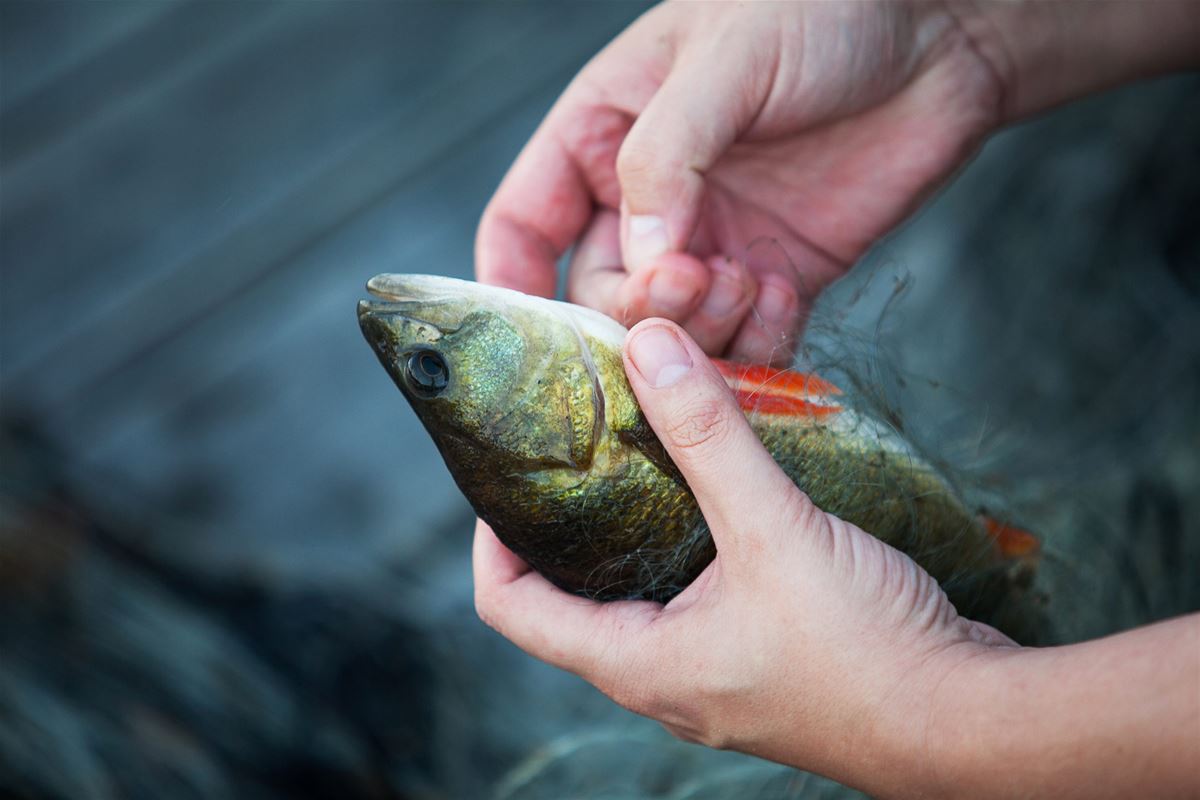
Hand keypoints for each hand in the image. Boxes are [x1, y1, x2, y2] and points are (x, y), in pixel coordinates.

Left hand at [473, 319, 1011, 796]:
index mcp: (636, 662)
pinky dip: (694, 539)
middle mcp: (662, 675)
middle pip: (571, 592)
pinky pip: (700, 594)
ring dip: (637, 521)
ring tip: (645, 445)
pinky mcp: (760, 656)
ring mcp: (712, 671)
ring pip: (642, 589)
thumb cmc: (866, 649)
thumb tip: (648, 345)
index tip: (509, 469)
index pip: (511, 606)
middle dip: (570, 516)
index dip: (493, 535)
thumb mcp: (774, 528)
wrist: (970, 721)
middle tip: (580, 440)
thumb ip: (709, 435)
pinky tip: (721, 486)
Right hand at [476, 1, 1007, 362]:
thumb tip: (644, 259)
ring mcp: (712, 242)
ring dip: (699, 330)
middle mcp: (648, 199)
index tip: (526, 334)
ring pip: (670, 331)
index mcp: (604, 134)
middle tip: (691, 281)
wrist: (940, 39)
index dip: (511, 282)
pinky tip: (781, 293)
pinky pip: (744, 343)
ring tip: (747, 278)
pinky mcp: (775, 275)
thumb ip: (666, 157)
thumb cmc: (820, 11)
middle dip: (637, 308)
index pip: (526, 222)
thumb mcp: (724, 61)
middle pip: (600, 295)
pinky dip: (755, 344)